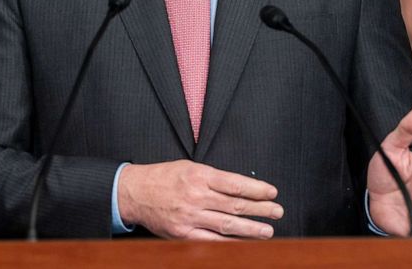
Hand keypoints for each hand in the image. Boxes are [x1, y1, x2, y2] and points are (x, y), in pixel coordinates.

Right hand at [117, 160, 283, 239]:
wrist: (134, 192)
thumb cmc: (163, 177)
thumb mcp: (189, 167)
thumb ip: (213, 177)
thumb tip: (240, 188)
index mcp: (200, 175)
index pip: (236, 184)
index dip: (258, 189)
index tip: (272, 192)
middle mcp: (197, 196)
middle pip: (236, 204)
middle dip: (260, 209)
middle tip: (277, 211)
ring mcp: (190, 216)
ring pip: (227, 224)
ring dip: (251, 229)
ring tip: (267, 230)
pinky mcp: (183, 233)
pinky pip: (211, 241)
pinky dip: (229, 243)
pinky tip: (243, 244)